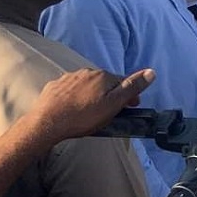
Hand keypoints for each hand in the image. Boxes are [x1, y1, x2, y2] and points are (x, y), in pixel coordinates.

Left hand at [26, 68, 155, 144]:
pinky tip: (72, 107)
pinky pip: (70, 89)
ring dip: (92, 93)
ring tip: (90, 110)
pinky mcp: (54, 86)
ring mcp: (69, 78)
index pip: (123, 81)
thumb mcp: (113, 105)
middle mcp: (87, 72)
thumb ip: (132, 87)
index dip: (129, 94)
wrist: (45, 124)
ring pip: (87, 84)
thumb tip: (151, 71)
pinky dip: (75, 95)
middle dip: (110, 93)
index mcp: (104, 76)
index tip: (132, 106)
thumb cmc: (82, 117)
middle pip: (105, 82)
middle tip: (110, 110)